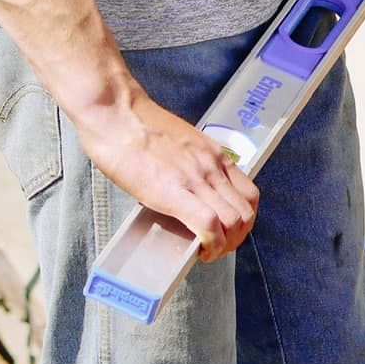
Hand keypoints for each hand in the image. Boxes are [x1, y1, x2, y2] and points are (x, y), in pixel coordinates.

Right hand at [76, 91, 258, 261]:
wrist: (116, 113)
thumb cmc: (136, 125)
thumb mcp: (177, 143)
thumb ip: (190, 165)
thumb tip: (186, 190)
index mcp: (212, 153)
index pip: (248, 193)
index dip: (243, 220)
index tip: (228, 231)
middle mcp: (211, 166)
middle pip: (246, 212)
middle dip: (237, 238)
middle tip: (218, 246)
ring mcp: (196, 178)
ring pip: (234, 222)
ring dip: (225, 244)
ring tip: (207, 249)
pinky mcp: (175, 192)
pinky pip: (209, 225)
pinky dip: (210, 244)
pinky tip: (198, 250)